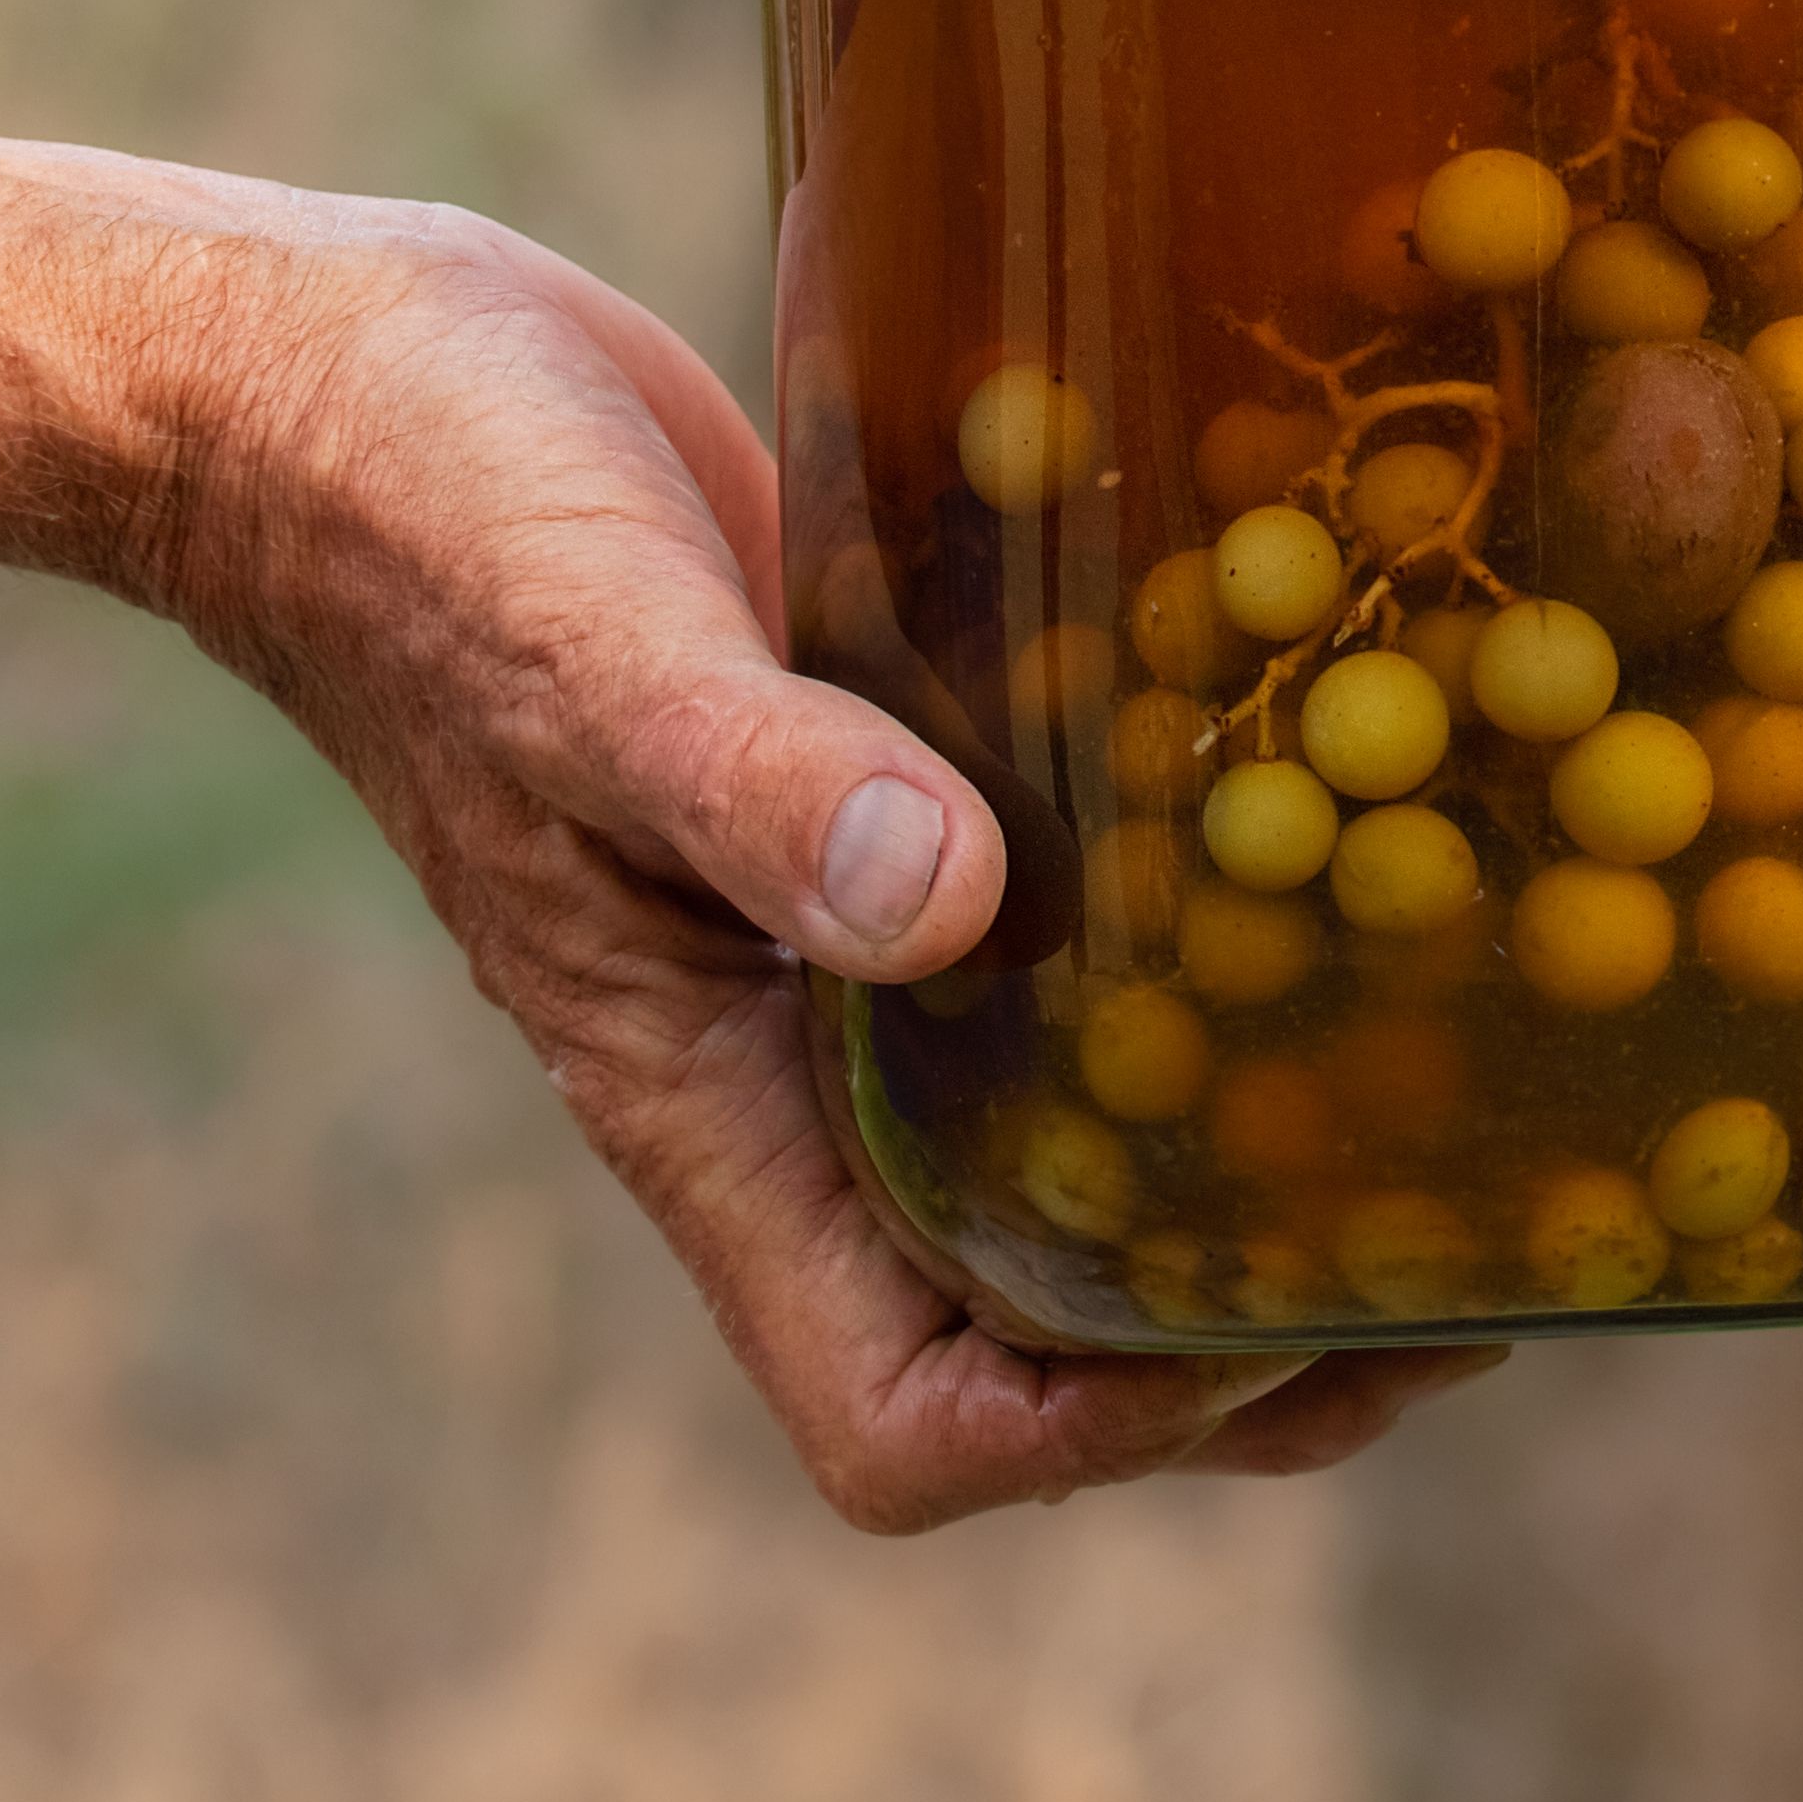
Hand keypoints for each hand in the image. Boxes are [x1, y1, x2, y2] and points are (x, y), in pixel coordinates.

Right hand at [159, 187, 1500, 1527]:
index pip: (910, 1419)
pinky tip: (1350, 823)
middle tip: (1474, 1223)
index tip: (1285, 1317)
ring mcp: (847, 944)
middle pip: (1047, 1326)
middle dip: (1258, 1329)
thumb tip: (943, 909)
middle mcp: (791, 1069)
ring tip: (1467, 1068)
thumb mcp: (586, 642)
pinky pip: (1074, 940)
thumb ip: (754, 785)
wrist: (328, 375)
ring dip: (1259, 1144)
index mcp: (704, 1107)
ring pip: (1081, 1140)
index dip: (1102, 1425)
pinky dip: (1213, 929)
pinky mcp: (902, 790)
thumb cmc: (414, 515)